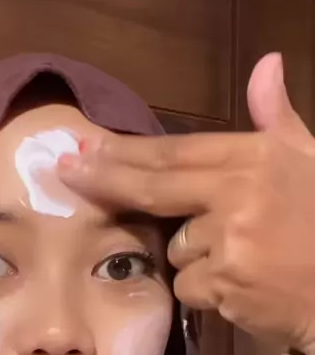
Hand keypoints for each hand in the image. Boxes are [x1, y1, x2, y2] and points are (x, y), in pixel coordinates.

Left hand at [58, 53, 314, 354]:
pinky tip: (243, 288)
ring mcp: (227, 241)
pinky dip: (207, 291)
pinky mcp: (223, 284)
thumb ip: (279, 120)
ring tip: (245, 260)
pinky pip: (189, 286)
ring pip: (176, 248)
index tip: (85, 145)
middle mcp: (237, 194)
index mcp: (257, 158)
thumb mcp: (311, 161)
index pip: (176, 152)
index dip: (126, 150)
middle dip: (104, 178)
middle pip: (154, 187)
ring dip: (195, 255)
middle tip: (65, 170)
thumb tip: (266, 63)